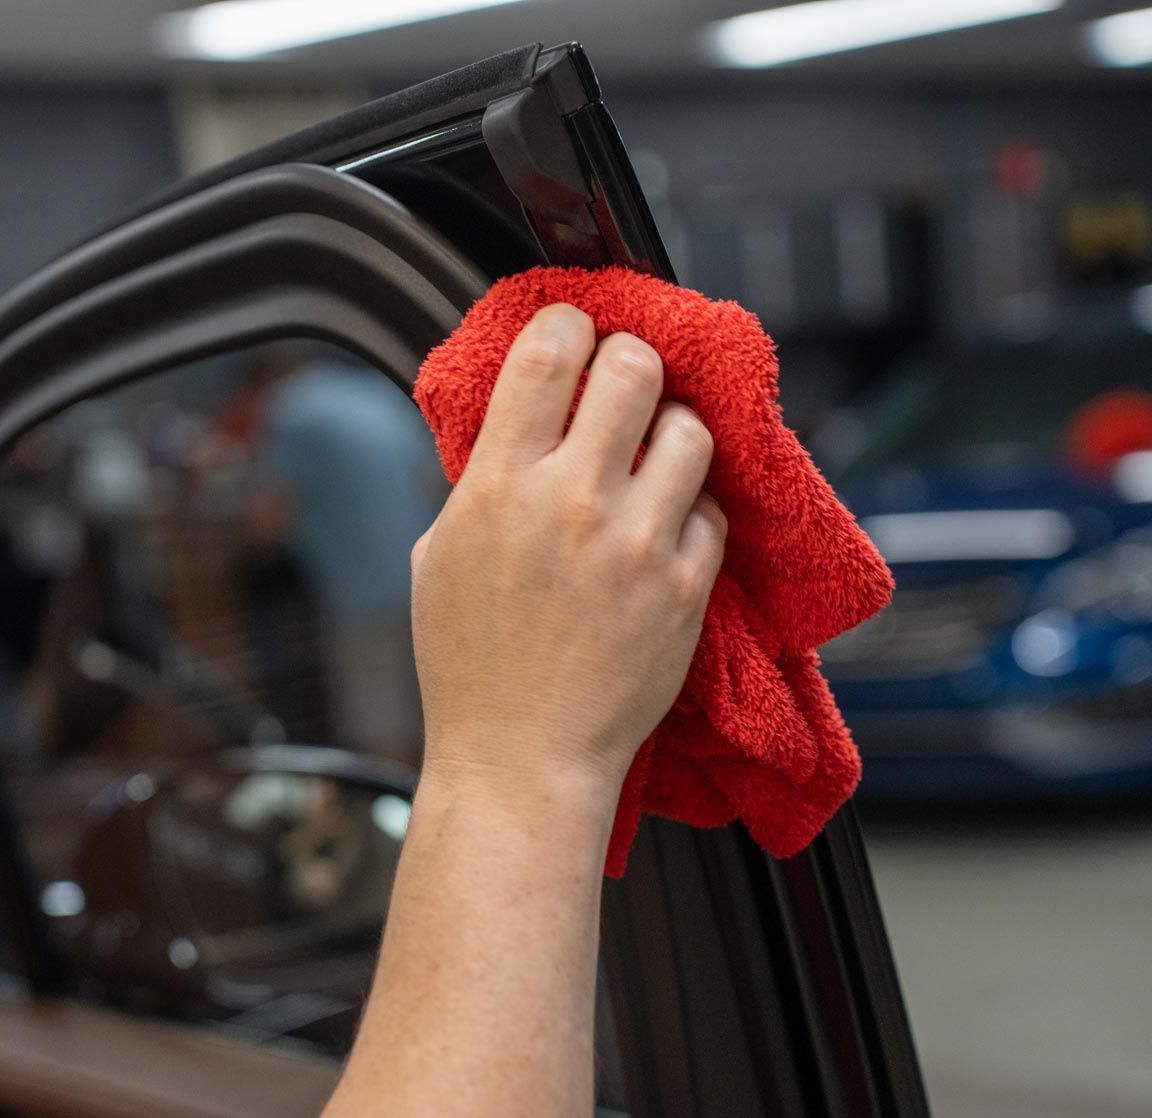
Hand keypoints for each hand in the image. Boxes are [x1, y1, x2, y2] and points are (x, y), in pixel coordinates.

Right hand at [410, 303, 724, 799]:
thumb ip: (481, 477)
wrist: (522, 760)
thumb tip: (518, 413)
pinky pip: (711, 510)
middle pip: (634, 367)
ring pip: (691, 430)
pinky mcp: (686, 586)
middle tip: (625, 387)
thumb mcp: (439, 554)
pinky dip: (690, 515)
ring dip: (672, 435)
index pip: (550, 349)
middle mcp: (573, 501)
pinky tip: (662, 536)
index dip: (569, 324)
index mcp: (500, 485)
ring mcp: (637, 543)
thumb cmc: (469, 665)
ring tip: (654, 461)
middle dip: (631, 365)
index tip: (575, 333)